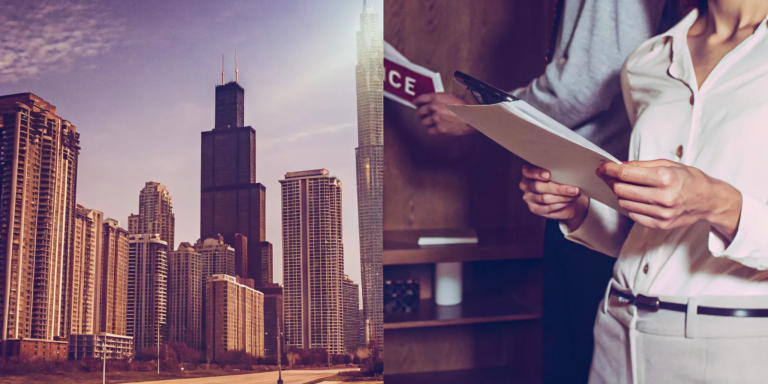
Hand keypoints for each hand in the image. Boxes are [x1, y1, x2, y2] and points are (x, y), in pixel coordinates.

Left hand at [413, 93, 476, 135]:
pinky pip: (430, 130)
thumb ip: (438, 98)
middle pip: (419, 112)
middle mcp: (433, 107)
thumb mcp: (449, 97)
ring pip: (423, 122)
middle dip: (420, 114)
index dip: (416, 102)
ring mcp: (435, 118)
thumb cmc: (462, 108)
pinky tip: (439, 127)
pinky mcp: (438, 129)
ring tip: (435, 121)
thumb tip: (429, 101)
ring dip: (428, 122)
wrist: (469, 118)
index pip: (420, 99)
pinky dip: (433, 130)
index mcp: (436, 98)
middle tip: (424, 115)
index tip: (414, 104)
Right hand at [520, 164, 589, 230]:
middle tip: (574, 189)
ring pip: (545, 198)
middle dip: (558, 188)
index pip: (528, 172)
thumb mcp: (557, 173)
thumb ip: (557, 171)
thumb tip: (567, 170)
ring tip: (575, 195)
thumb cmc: (560, 182)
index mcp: (528, 173)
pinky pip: (547, 208)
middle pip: (539, 187)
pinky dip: (559, 205)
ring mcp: (529, 198)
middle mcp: (525, 185)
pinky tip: (568, 202)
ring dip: (562, 197)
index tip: (548, 174)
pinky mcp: (534, 209)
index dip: (538, 173)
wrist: (564, 198)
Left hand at [597, 160, 741, 238]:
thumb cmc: (689, 179)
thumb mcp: (669, 164)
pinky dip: (631, 205)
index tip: (602, 167)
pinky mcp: (661, 225)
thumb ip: (643, 165)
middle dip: (611, 181)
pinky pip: (633, 215)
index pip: (627, 174)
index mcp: (666, 178)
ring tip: (624, 186)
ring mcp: (662, 213)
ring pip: (625, 203)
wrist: (709, 200)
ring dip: (621, 194)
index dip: (610, 170)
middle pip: (622, 190)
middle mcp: (663, 197)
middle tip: (608, 176)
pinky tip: (636, 198)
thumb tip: (620, 165)